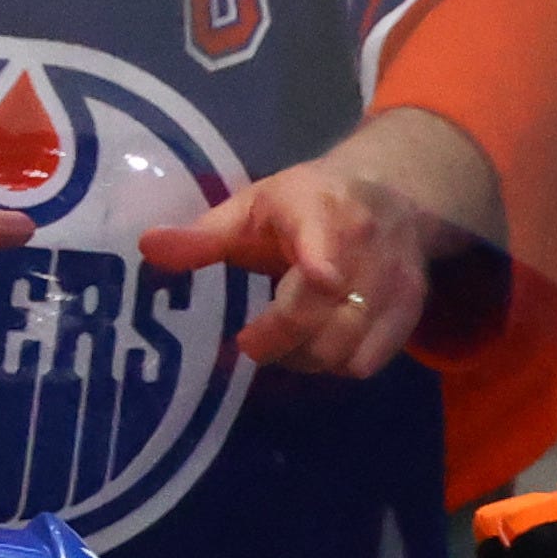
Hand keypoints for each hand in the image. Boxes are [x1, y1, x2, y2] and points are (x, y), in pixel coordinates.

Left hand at [135, 109, 498, 378]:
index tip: (321, 278)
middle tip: (250, 339)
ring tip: (285, 339)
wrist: (394, 193)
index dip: (324, 258)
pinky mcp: (409, 309)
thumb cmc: (306, 203)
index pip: (327, 233)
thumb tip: (148, 246)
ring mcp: (393, 277)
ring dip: (305, 358)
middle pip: (326, 311)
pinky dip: (336, 364)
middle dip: (280, 337)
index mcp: (320, 206)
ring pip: (346, 345)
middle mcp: (365, 241)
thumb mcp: (253, 207)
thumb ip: (203, 235)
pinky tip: (319, 343)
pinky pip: (367, 361)